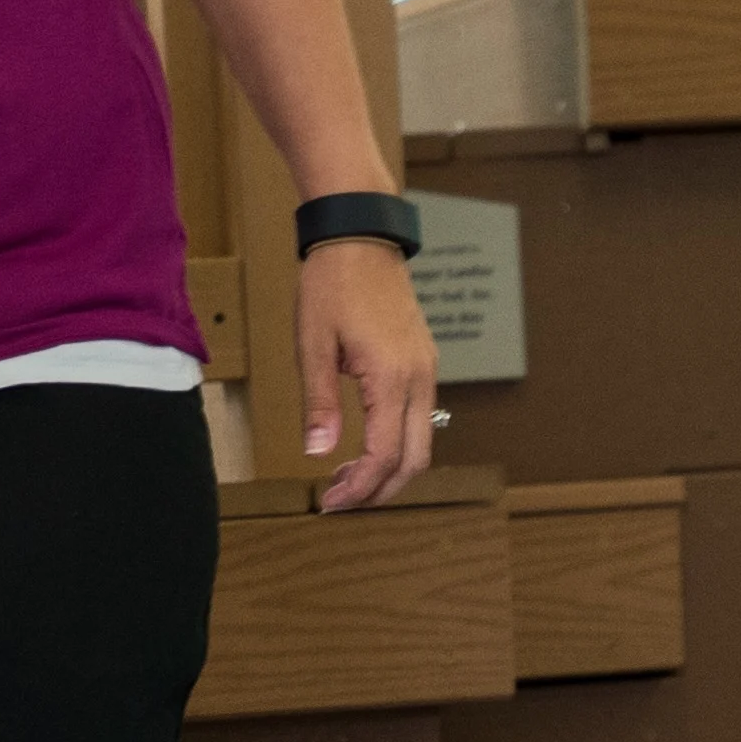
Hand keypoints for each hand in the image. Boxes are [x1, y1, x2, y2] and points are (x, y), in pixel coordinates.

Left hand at [300, 242, 440, 513]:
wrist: (361, 239)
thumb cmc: (332, 285)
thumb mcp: (313, 346)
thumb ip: (319, 404)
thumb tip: (319, 453)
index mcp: (392, 377)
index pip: (384, 455)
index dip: (359, 487)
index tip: (330, 502)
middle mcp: (420, 379)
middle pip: (414, 459)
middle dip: (380, 490)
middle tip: (340, 501)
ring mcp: (427, 370)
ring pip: (421, 442)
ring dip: (389, 469)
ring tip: (348, 478)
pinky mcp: (423, 363)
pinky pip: (420, 417)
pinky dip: (397, 443)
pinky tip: (365, 446)